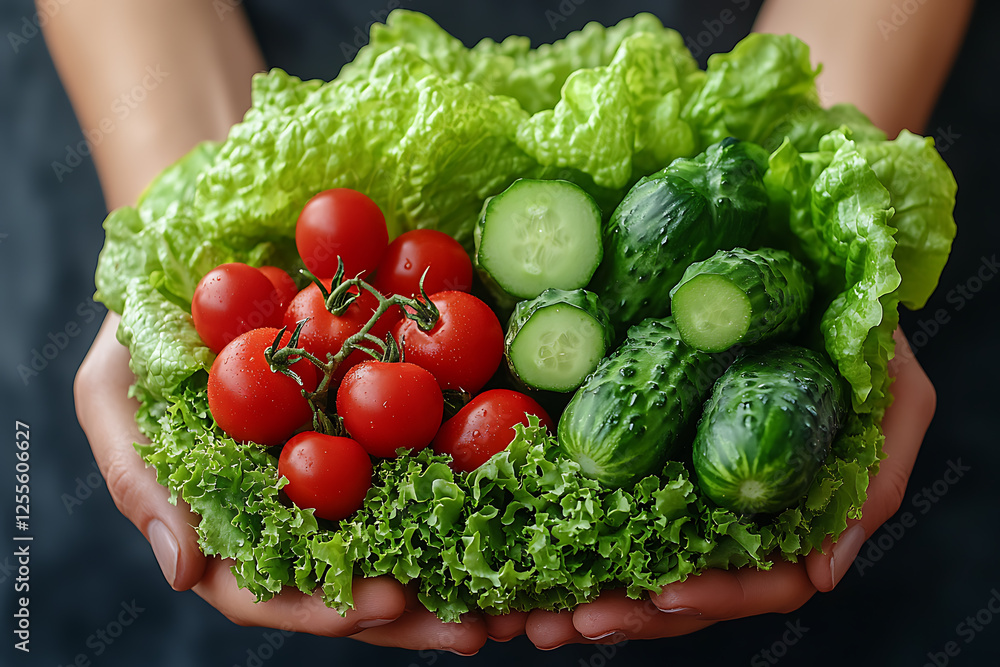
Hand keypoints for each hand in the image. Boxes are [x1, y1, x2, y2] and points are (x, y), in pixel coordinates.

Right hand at [74, 312, 487, 652]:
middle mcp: (289, 512)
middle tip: (475, 630)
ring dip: (451, 572)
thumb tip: (180, 570)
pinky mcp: (375, 428)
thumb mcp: (111, 397)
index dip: (329, 607)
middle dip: (412, 612)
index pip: (274, 590)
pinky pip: (421, 466)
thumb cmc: (137, 338)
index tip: (388, 602)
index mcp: (229, 524)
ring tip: (511, 601)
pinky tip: (510, 506)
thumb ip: (138, 480)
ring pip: (395, 538)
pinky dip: (463, 493)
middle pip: (351, 582)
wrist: (196, 268)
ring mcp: (335, 474)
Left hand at [522, 327, 935, 647]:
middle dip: (629, 612)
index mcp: (788, 512)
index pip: (756, 581)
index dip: (712, 597)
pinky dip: (566, 527)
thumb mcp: (897, 399)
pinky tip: (528, 550)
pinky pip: (602, 495)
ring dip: (585, 586)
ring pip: (635, 553)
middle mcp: (731, 507)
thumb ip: (874, 482)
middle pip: (683, 583)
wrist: (813, 269)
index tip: (662, 597)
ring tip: (536, 615)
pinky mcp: (640, 444)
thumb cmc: (861, 336)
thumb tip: (823, 574)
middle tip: (570, 623)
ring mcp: (685, 479)